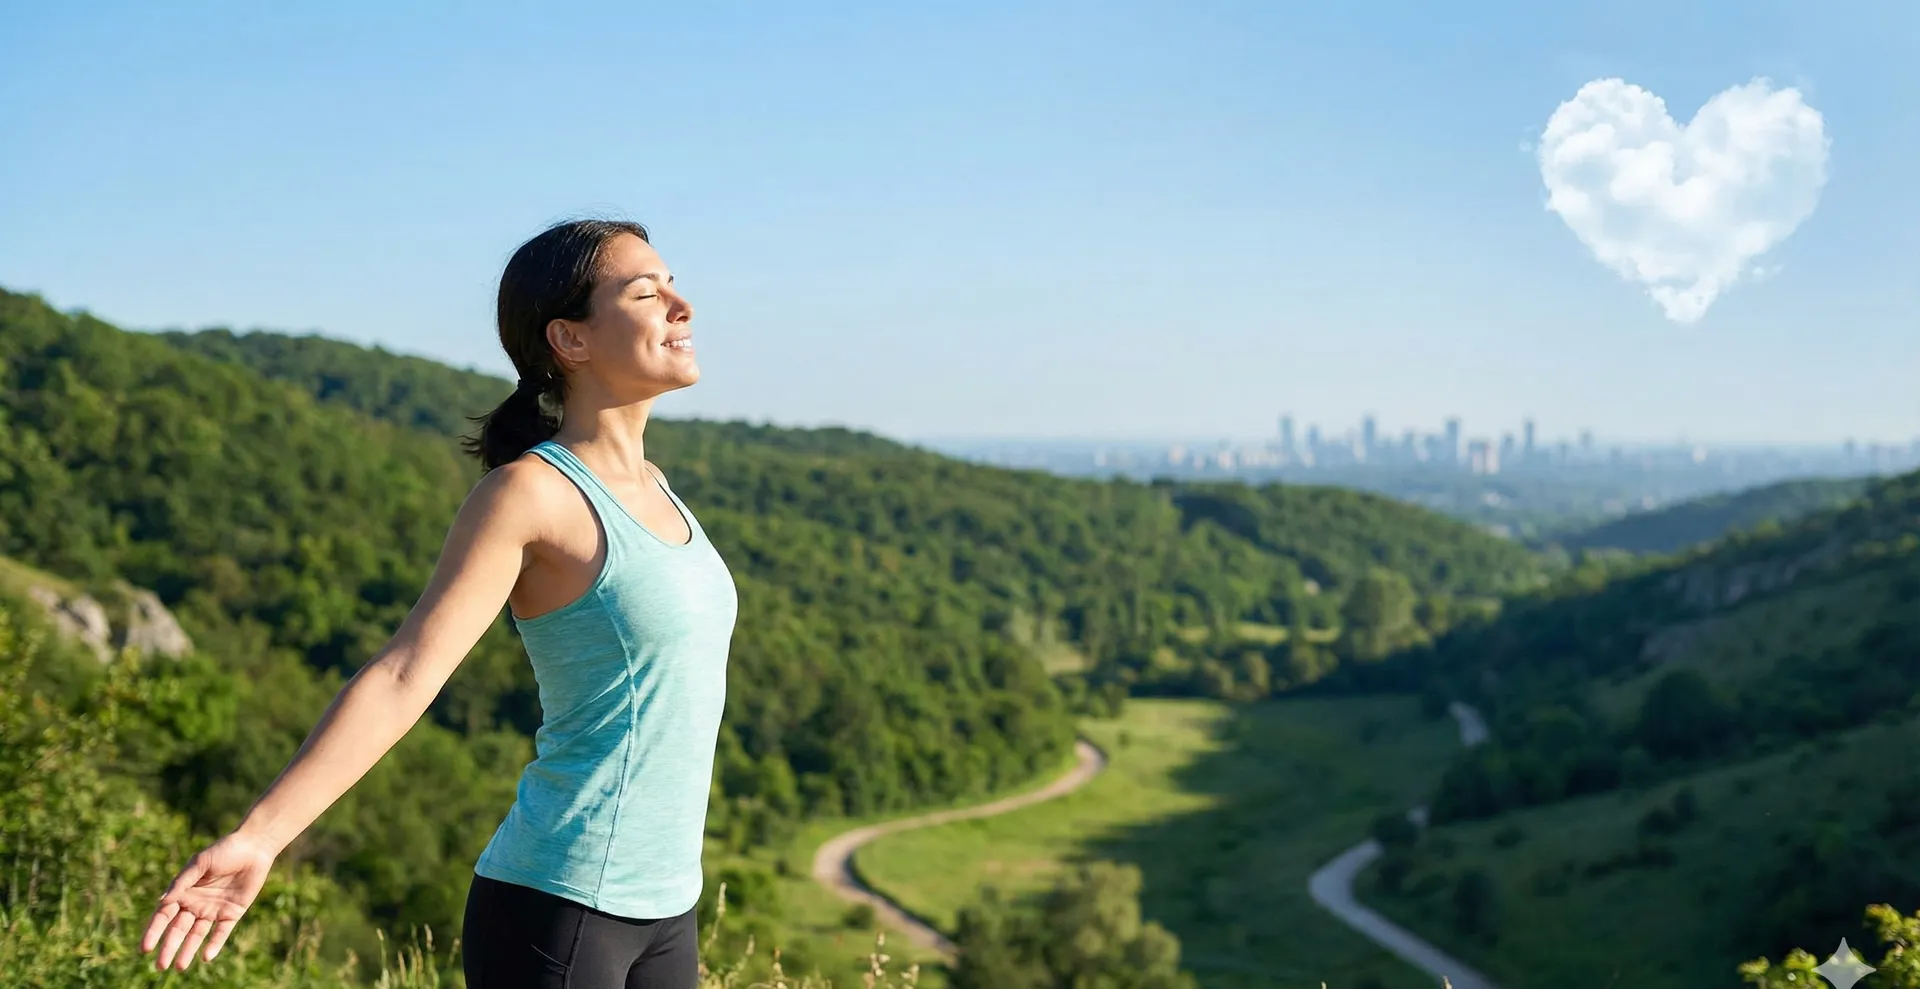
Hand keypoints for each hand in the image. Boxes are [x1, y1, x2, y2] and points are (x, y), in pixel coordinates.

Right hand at [140, 831, 277, 970]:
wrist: (254, 847)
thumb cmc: (223, 851)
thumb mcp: (200, 863)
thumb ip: (182, 882)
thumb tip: (162, 901)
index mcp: (183, 892)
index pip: (164, 916)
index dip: (154, 932)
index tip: (145, 948)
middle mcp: (195, 904)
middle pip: (178, 930)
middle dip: (169, 947)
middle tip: (160, 966)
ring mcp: (213, 910)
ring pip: (197, 935)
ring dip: (188, 951)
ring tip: (179, 967)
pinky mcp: (231, 913)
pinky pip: (221, 932)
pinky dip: (214, 944)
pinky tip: (206, 957)